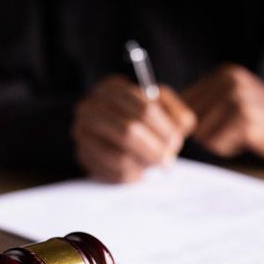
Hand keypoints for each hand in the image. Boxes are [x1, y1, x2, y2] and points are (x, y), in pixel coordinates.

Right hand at [71, 74, 194, 182]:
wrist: (109, 127)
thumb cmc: (141, 115)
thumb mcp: (161, 105)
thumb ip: (175, 112)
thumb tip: (181, 128)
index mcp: (111, 88)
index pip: (144, 109)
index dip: (164, 129)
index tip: (175, 141)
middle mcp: (90, 108)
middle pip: (129, 132)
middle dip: (154, 149)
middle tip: (167, 159)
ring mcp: (82, 133)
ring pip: (119, 157)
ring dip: (143, 164)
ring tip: (153, 164)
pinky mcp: (82, 155)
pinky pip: (111, 173)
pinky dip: (132, 175)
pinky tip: (139, 170)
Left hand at [181, 64, 263, 162]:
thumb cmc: (255, 120)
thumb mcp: (230, 100)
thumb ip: (202, 102)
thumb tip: (166, 116)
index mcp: (223, 74)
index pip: (184, 101)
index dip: (191, 121)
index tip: (213, 124)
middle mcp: (230, 81)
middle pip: (190, 119)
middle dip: (205, 132)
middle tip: (230, 130)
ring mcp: (238, 98)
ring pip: (201, 132)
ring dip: (216, 141)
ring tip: (237, 134)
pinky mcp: (245, 119)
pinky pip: (216, 143)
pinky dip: (226, 148)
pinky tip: (244, 141)